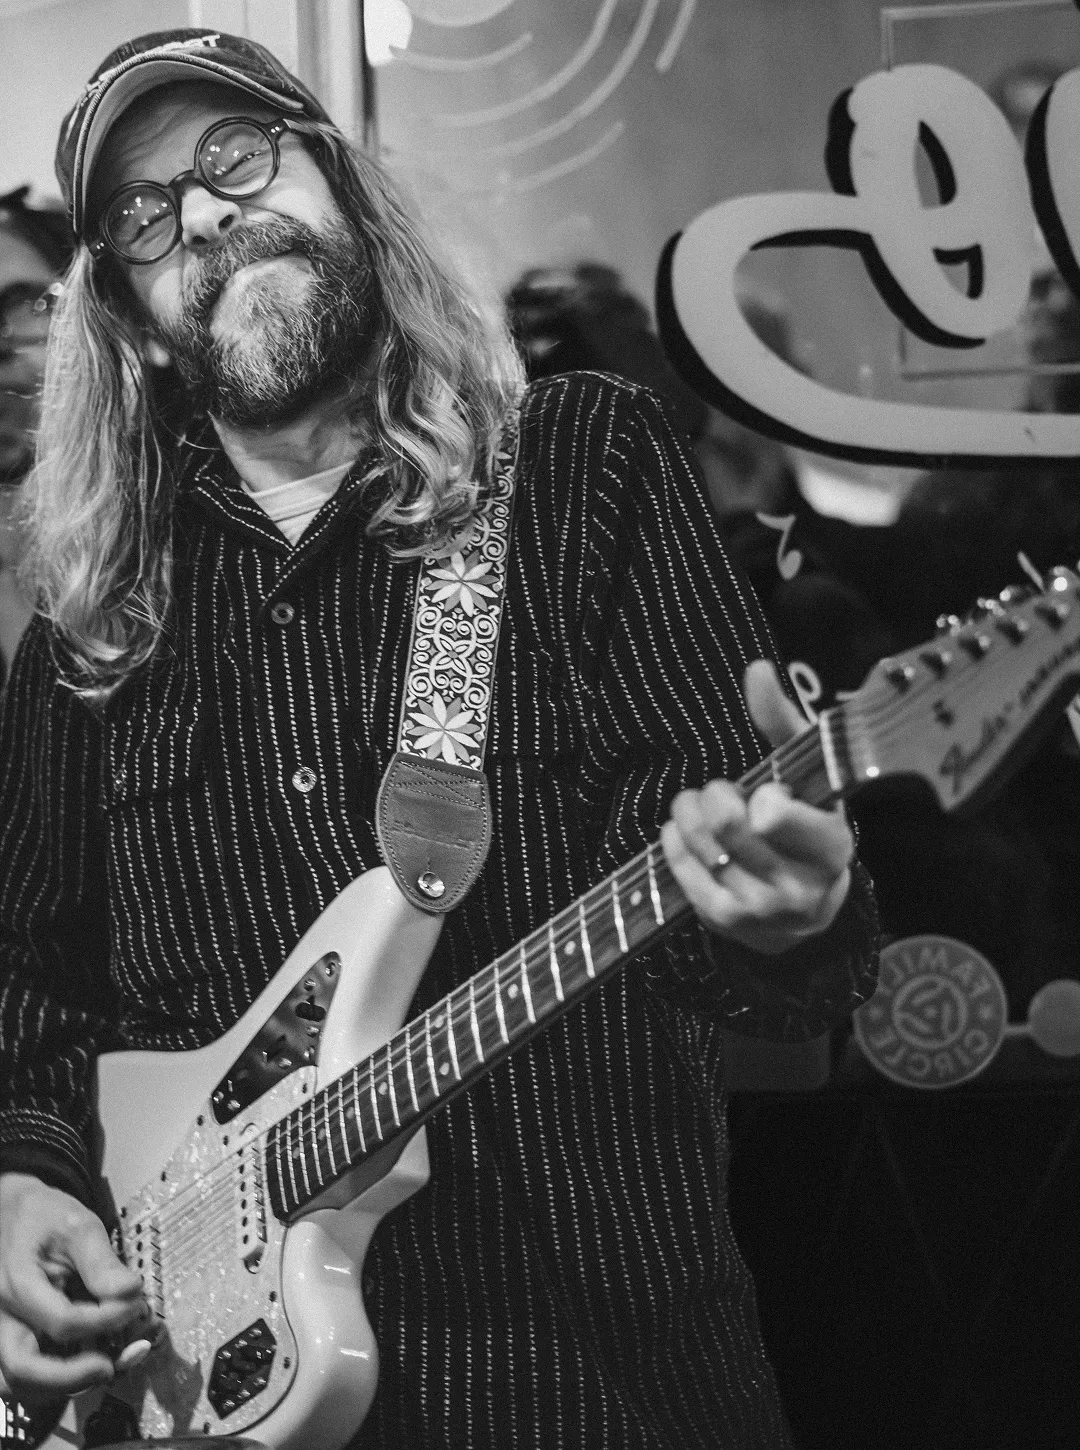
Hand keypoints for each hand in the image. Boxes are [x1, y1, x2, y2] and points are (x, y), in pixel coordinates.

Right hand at [0, 1172, 149, 1397]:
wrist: (13, 1215)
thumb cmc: (44, 1217)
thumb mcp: (77, 1226)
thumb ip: (102, 1261)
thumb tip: (132, 1291)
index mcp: (17, 1285)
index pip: (62, 1321)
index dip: (105, 1320)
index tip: (137, 1305)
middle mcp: (1, 1318)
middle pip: (21, 1370)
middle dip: (71, 1377)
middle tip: (110, 1367)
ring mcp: (3, 1332)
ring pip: (16, 1382)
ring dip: (62, 1385)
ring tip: (106, 1366)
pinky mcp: (13, 1339)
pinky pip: (27, 1373)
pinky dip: (58, 1378)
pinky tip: (95, 1359)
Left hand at [661, 660, 852, 954]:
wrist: (804, 907)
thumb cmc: (804, 823)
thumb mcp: (808, 776)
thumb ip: (782, 721)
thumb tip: (756, 669)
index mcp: (831, 847)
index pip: (773, 815)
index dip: (761, 795)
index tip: (767, 794)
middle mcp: (800, 887)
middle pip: (726, 822)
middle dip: (714, 794)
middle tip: (721, 791)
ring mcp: (761, 909)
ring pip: (698, 841)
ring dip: (688, 810)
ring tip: (699, 805)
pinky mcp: (726, 921)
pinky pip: (680, 865)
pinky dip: (674, 837)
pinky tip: (685, 830)